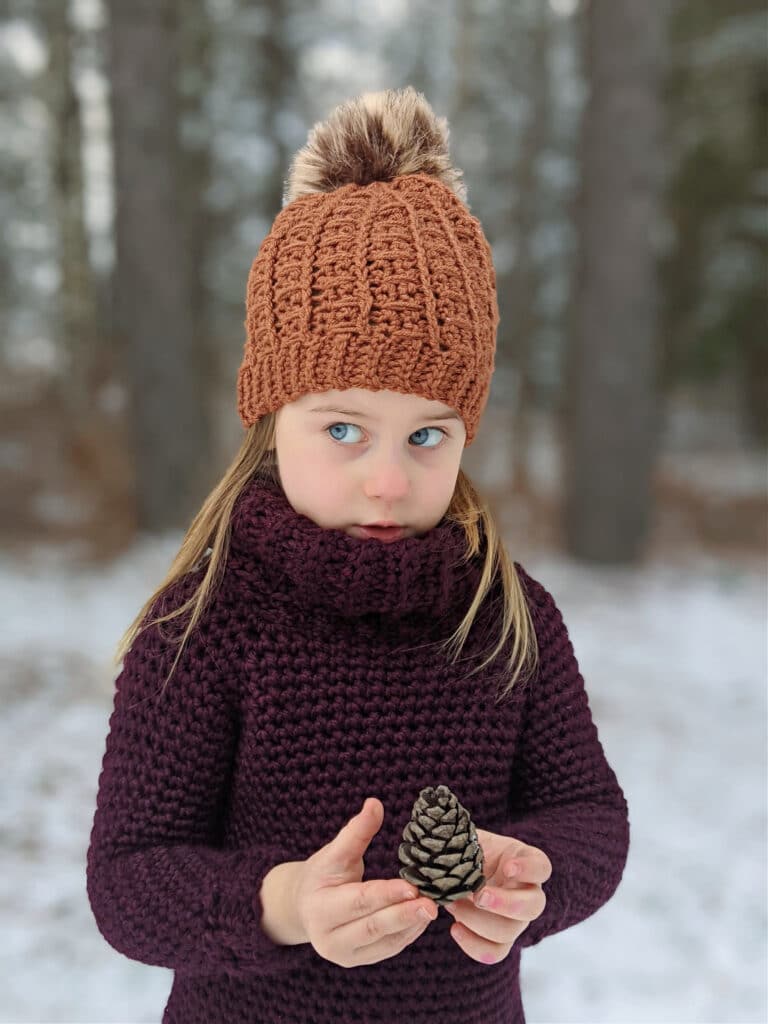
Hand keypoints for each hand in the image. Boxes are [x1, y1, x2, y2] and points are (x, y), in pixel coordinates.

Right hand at [293, 797, 437, 967]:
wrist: (304, 906)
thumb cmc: (323, 874)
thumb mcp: (335, 852)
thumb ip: (356, 831)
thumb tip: (375, 803)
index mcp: (320, 909)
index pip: (358, 901)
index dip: (386, 894)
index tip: (412, 886)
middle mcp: (328, 939)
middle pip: (372, 927)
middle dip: (404, 915)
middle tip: (432, 904)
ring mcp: (344, 956)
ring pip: (383, 943)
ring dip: (410, 925)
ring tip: (432, 908)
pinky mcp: (358, 960)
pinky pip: (387, 950)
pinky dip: (406, 934)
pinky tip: (422, 919)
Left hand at [443, 828, 551, 964]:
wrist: (455, 869)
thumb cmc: (466, 849)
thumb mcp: (466, 839)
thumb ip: (460, 841)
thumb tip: (440, 845)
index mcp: (525, 863)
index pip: (541, 867)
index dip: (529, 869)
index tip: (507, 867)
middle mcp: (527, 893)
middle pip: (533, 906)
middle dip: (505, 903)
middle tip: (478, 895)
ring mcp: (516, 919)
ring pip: (511, 931)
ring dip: (480, 921)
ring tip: (453, 904)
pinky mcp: (500, 938)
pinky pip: (496, 951)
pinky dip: (474, 945)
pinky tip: (454, 928)